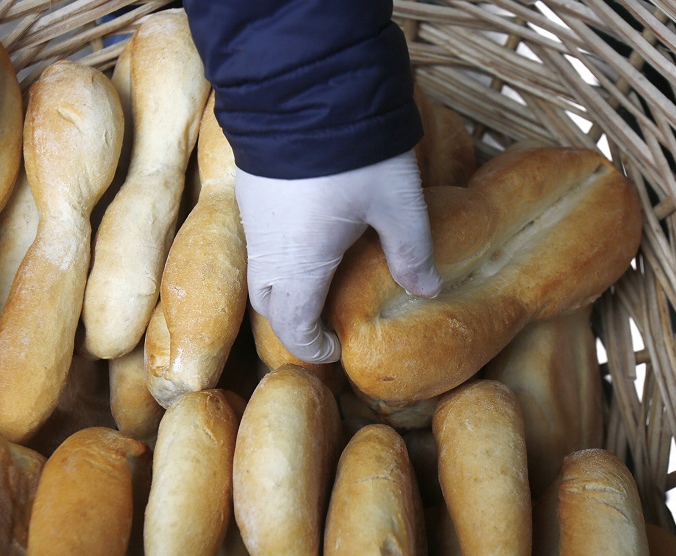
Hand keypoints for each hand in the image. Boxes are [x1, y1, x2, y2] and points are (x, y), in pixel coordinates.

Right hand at [235, 150, 442, 363]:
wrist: (306, 89)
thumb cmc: (354, 153)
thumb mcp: (397, 204)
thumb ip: (411, 252)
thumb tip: (427, 290)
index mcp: (301, 265)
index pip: (294, 328)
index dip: (314, 347)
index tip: (337, 348)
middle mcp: (267, 251)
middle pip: (269, 306)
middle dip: (295, 322)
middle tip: (328, 322)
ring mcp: (252, 221)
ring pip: (260, 274)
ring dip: (286, 289)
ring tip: (323, 281)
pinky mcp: (248, 192)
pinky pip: (257, 242)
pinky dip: (279, 256)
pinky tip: (310, 237)